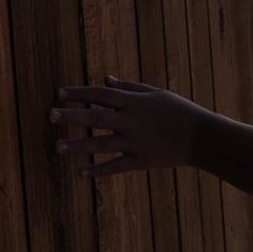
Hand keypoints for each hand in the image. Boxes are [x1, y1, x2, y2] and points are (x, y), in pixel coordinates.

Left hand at [50, 75, 199, 178]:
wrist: (202, 138)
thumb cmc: (179, 111)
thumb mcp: (156, 94)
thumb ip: (129, 87)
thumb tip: (105, 79)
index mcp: (135, 103)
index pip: (101, 94)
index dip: (80, 93)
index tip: (59, 93)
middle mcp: (132, 122)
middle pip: (96, 118)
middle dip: (72, 116)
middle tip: (50, 115)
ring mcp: (135, 143)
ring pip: (101, 144)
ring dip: (78, 146)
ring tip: (56, 147)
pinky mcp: (141, 161)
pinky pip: (116, 167)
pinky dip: (98, 170)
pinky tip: (81, 172)